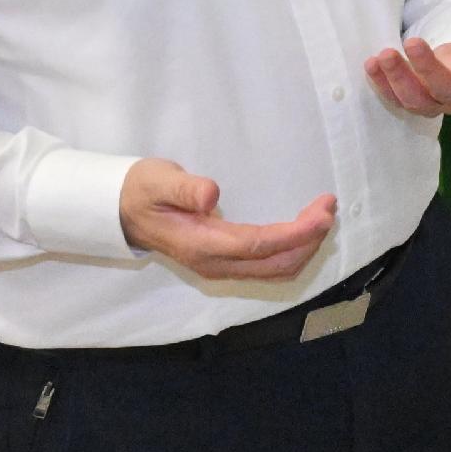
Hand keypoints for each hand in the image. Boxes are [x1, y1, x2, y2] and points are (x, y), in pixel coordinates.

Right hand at [118, 159, 336, 281]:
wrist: (122, 212)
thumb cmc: (141, 191)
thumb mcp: (157, 181)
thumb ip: (184, 188)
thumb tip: (211, 195)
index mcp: (201, 245)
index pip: (259, 245)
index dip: (295, 232)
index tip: (323, 213)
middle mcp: (215, 264)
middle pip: (275, 264)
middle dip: (308, 239)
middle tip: (328, 207)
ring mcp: (220, 268)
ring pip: (275, 270)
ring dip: (304, 247)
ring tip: (322, 216)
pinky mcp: (225, 264)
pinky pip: (268, 266)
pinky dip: (292, 250)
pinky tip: (303, 230)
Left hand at [363, 1, 450, 116]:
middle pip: (446, 88)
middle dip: (427, 68)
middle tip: (411, 42)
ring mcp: (440, 100)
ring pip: (418, 101)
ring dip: (398, 80)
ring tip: (382, 56)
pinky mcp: (420, 100)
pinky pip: (399, 101)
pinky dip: (383, 86)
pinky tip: (372, 64)